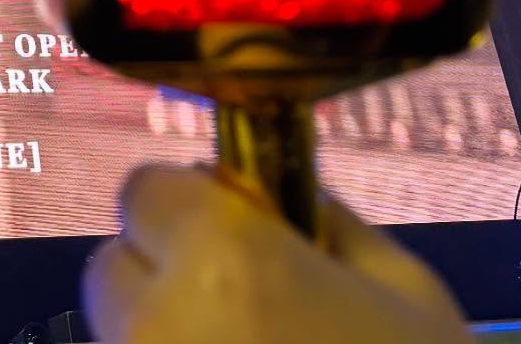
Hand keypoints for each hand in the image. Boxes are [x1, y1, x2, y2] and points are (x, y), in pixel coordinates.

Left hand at [83, 166, 469, 343]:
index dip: (185, 209)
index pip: (143, 192)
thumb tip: (274, 194)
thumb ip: (328, 224)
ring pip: (123, 343)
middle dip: (162, 280)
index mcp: (223, 260)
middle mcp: (161, 326)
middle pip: (113, 272)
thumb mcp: (407, 292)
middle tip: (240, 317)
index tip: (228, 237)